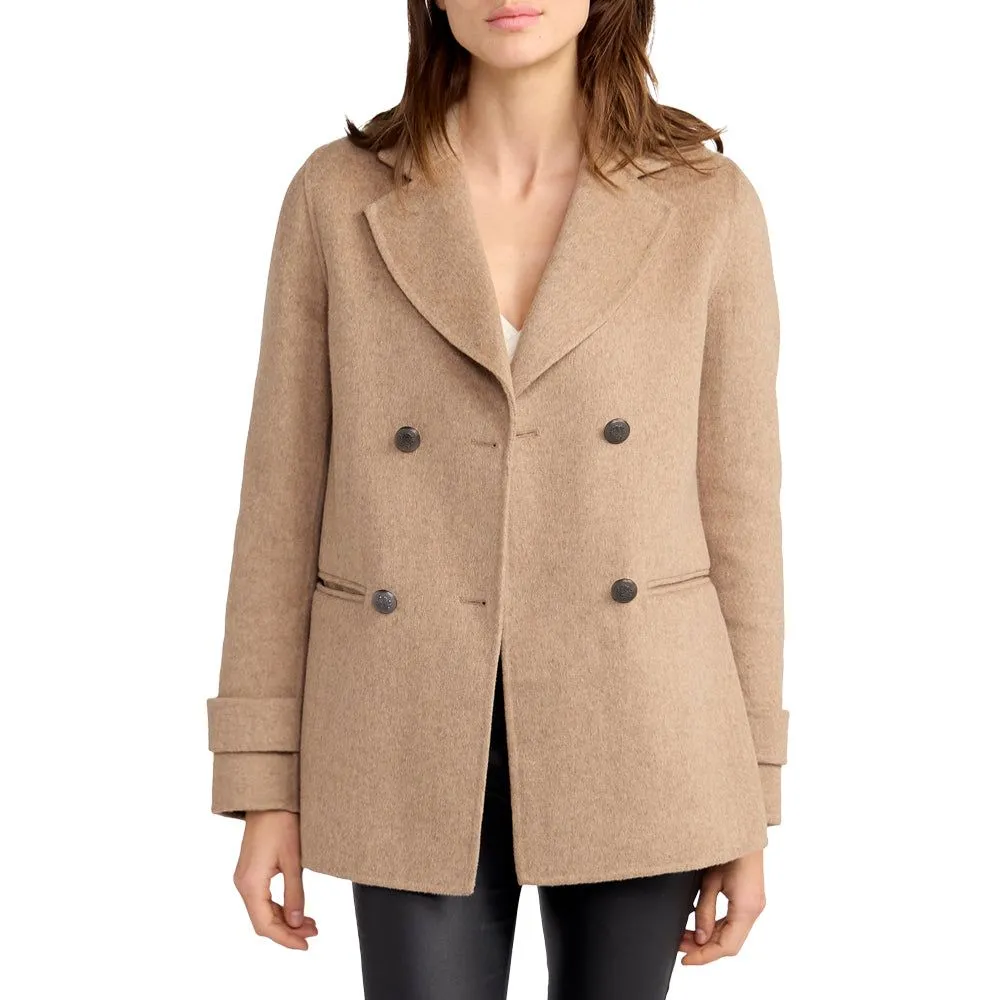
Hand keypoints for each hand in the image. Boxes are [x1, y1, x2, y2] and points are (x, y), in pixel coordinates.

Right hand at [232, 810, 318, 949]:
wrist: (269, 799)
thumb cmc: (282, 823)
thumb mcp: (293, 860)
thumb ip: (295, 893)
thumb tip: (298, 922)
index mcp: (250, 883)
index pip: (265, 924)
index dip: (285, 938)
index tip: (305, 945)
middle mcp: (243, 884)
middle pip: (263, 921)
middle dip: (288, 931)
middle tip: (313, 934)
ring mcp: (245, 878)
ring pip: (262, 911)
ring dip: (285, 920)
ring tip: (311, 924)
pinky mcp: (251, 872)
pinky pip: (262, 899)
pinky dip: (279, 908)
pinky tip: (297, 910)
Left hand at [678, 848, 765, 964]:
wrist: (741, 827)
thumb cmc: (727, 847)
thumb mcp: (710, 880)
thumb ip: (705, 911)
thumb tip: (699, 938)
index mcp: (746, 908)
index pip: (727, 946)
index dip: (705, 956)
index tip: (685, 960)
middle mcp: (753, 909)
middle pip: (729, 942)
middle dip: (703, 948)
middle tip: (678, 946)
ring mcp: (753, 904)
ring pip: (731, 933)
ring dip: (709, 938)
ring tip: (683, 936)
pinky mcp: (749, 898)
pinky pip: (733, 922)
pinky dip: (716, 928)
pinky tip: (699, 925)